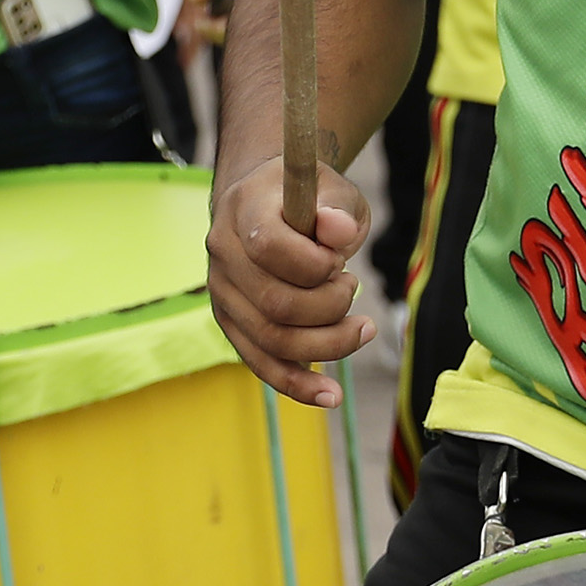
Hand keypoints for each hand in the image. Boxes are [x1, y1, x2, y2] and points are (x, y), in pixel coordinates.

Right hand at [206, 153, 376, 408]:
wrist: (265, 204)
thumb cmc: (306, 199)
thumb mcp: (331, 188)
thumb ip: (337, 209)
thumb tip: (339, 232)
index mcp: (242, 210)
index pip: (269, 246)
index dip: (315, 263)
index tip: (340, 259)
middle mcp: (223, 255)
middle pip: (275, 303)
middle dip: (331, 307)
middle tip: (353, 287)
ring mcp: (223, 294)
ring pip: (272, 340)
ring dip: (328, 345)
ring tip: (363, 328)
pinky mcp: (233, 325)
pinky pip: (262, 364)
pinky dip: (298, 385)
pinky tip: (331, 397)